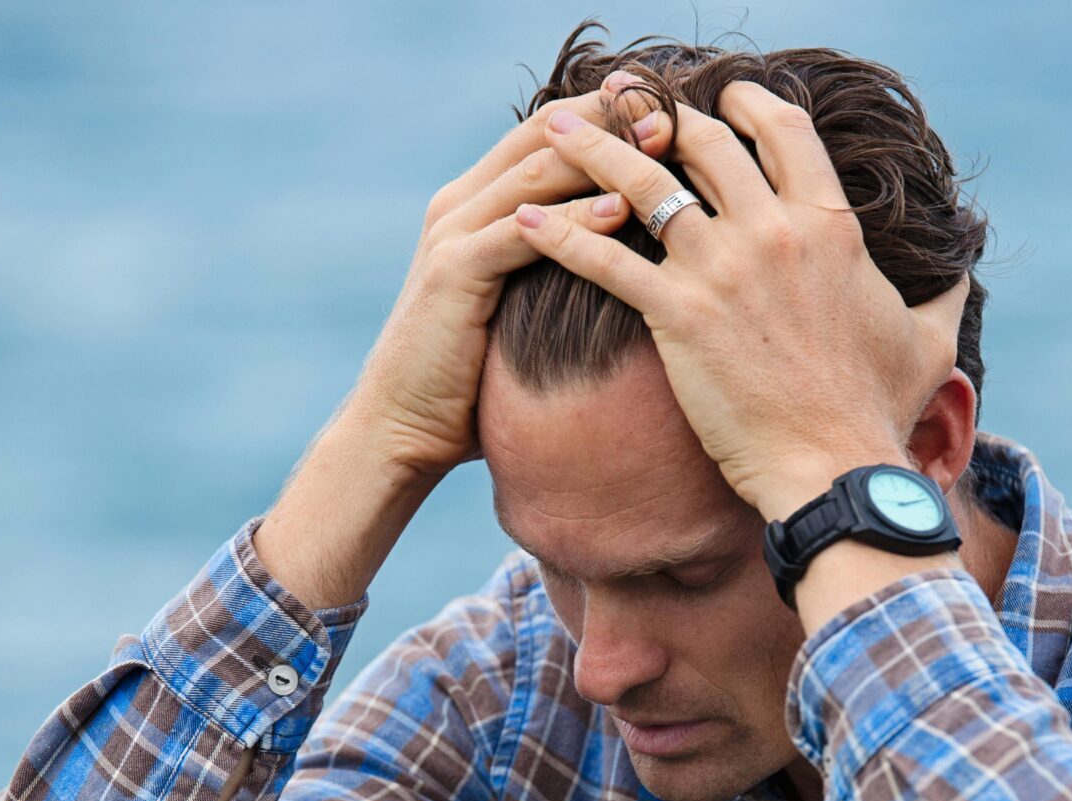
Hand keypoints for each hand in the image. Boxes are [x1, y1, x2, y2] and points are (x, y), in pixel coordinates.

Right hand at [346, 81, 672, 477]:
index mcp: (476, 202)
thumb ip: (556, 265)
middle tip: (671, 105)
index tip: (667, 104)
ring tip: (662, 142)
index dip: (607, 112)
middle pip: (544, 133)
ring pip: (535, 171)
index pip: (548, 132)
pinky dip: (574, 218)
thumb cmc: (471, 377)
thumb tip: (627, 256)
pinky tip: (622, 209)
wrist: (401, 426)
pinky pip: (523, 233)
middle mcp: (460, 203)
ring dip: (602, 154)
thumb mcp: (520, 304)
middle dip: (610, 116)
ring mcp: (452, 233)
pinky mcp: (453, 272)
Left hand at [512, 82, 969, 517]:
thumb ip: (945, 295)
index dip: (744, 104)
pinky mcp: (677, 313)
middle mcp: (774, 231)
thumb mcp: (928, 342)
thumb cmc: (877, 412)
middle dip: (655, 115)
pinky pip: (603, 258)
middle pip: (703, 142)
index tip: (717, 98)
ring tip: (551, 129)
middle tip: (619, 103)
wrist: (835, 468)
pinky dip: (557, 235)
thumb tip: (965, 270)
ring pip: (642, 183)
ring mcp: (723, 268)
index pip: (782, 131)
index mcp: (830, 226)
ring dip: (589, 148)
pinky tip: (522, 221)